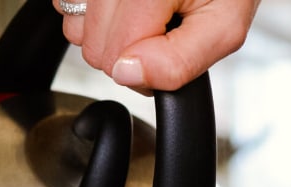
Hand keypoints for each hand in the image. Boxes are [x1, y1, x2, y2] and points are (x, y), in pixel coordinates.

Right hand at [53, 0, 260, 90]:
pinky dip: (91, 12)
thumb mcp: (224, 27)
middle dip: (125, 53)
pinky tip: (121, 7)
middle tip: (158, 36)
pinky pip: (66, 4)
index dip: (144, 70)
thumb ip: (180, 62)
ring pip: (75, 28)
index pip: (116, 56)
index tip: (167, 54)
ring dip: (105, 34)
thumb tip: (128, 75)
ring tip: (142, 18)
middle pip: (93, 46)